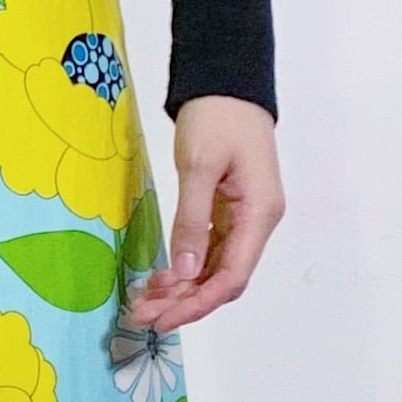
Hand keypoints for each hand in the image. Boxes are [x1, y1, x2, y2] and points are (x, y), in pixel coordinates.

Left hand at [122, 95, 283, 328]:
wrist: (227, 83)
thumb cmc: (217, 117)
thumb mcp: (199, 166)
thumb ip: (192, 219)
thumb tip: (186, 271)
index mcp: (259, 214)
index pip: (233, 276)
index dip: (198, 303)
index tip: (164, 319)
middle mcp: (257, 223)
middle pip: (224, 280)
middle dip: (185, 303)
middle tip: (142, 316)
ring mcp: (245, 219)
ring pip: (215, 269)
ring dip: (182, 289)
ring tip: (144, 302)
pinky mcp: (229, 212)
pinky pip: (209, 251)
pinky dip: (186, 267)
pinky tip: (160, 277)